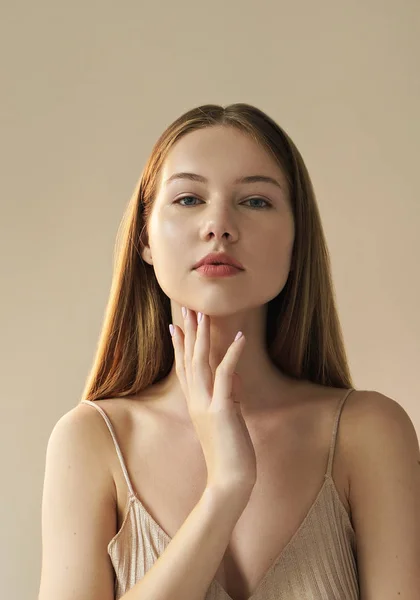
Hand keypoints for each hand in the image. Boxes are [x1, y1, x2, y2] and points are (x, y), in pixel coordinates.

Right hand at [170, 308, 256, 494]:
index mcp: (195, 404)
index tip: (177, 325)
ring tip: (204, 312)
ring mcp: (206, 405)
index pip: (184, 368)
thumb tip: (232, 376)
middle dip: (188, 331)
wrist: (229, 483)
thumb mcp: (228, 419)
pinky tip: (240, 337)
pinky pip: (225, 376)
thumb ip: (227, 396)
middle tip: (186, 306)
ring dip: (202, 336)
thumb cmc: (229, 454)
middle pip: (189, 359)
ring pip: (201, 362)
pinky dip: (232, 355)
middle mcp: (196, 401)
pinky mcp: (221, 411)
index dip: (180, 346)